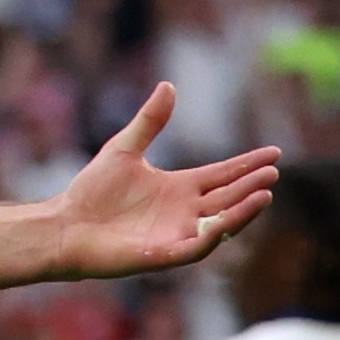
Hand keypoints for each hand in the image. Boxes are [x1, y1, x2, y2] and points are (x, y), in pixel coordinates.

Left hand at [50, 84, 277, 278]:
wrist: (64, 224)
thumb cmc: (91, 190)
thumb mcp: (125, 149)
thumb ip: (150, 121)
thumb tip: (168, 85)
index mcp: (179, 187)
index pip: (223, 174)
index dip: (248, 164)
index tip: (275, 153)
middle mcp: (184, 211)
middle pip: (228, 197)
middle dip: (251, 186)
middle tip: (273, 172)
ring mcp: (175, 233)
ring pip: (220, 224)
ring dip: (242, 211)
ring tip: (264, 195)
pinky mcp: (162, 254)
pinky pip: (195, 248)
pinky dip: (212, 237)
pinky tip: (225, 222)